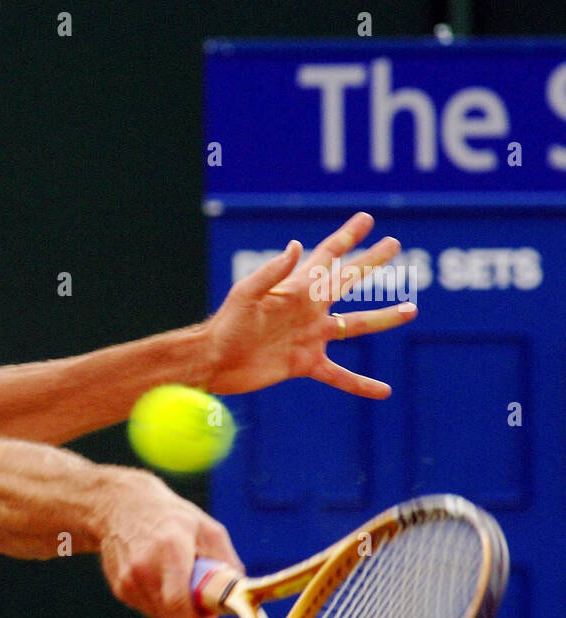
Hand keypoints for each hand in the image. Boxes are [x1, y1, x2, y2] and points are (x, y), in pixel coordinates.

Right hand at [97, 469, 243, 617]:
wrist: (121, 505)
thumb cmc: (170, 516)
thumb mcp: (207, 529)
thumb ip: (226, 562)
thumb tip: (239, 591)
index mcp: (170, 550)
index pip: (180, 604)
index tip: (210, 613)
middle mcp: (144, 568)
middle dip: (191, 617)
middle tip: (200, 598)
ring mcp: (128, 580)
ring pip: (161, 617)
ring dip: (175, 609)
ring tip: (177, 581)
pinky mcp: (119, 588)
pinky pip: (147, 609)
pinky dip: (159, 602)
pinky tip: (159, 578)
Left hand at [204, 212, 416, 398]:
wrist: (214, 362)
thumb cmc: (225, 325)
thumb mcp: (246, 295)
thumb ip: (272, 273)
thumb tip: (297, 246)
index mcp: (296, 289)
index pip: (327, 257)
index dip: (347, 237)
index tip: (366, 219)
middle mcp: (308, 310)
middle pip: (347, 282)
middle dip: (370, 262)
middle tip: (394, 244)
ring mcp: (310, 337)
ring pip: (355, 325)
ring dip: (383, 319)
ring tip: (411, 309)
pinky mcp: (305, 364)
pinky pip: (340, 375)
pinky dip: (361, 384)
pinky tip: (384, 391)